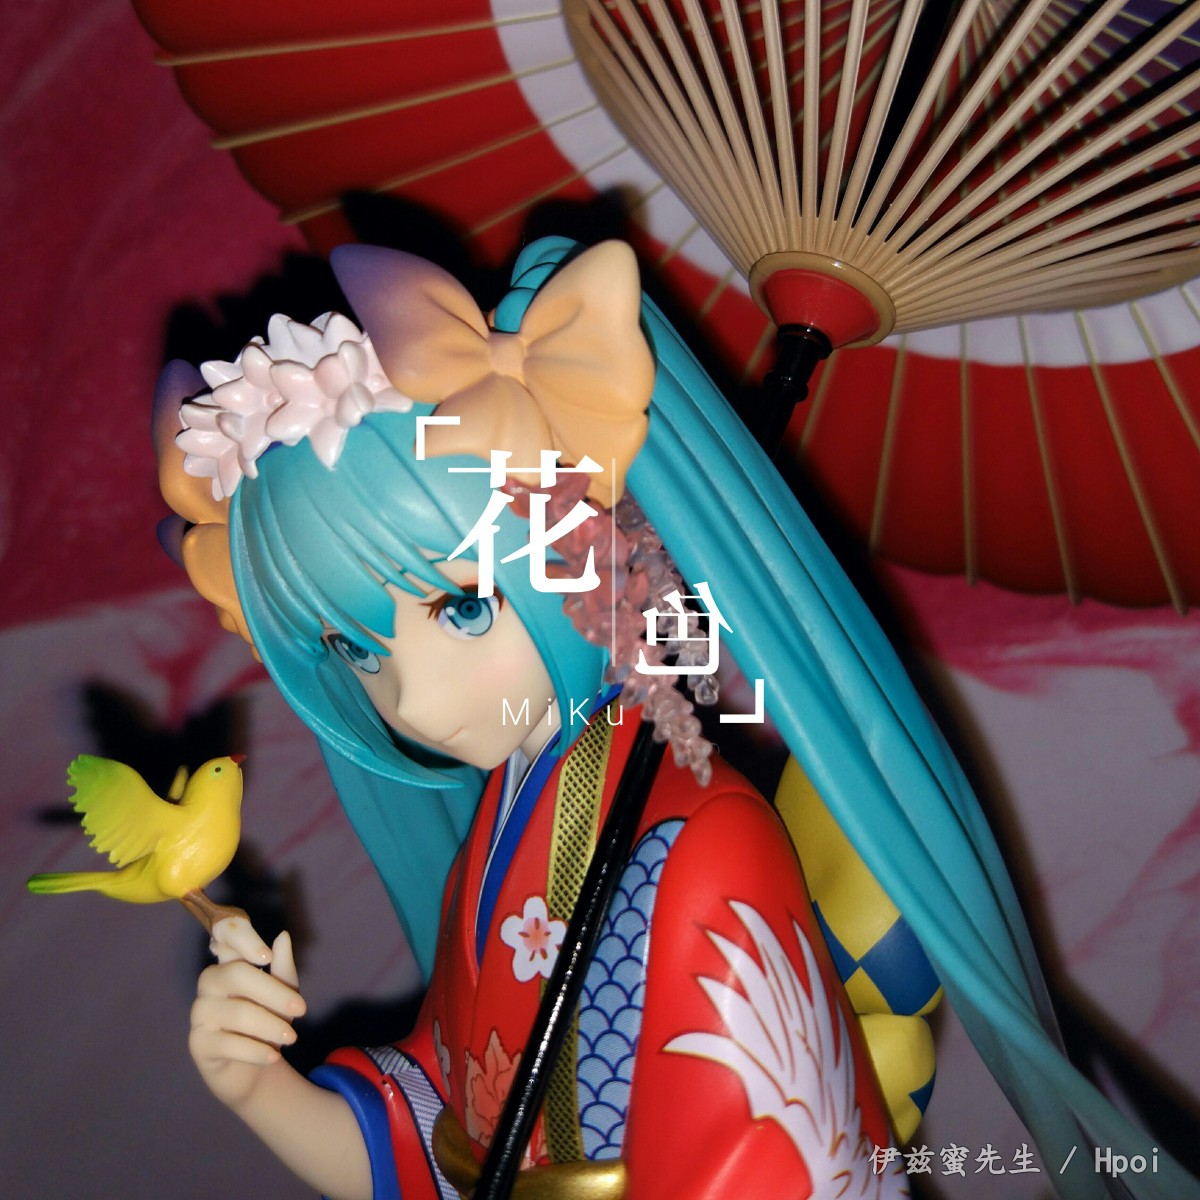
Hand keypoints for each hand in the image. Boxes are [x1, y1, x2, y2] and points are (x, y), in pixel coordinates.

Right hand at [189, 918, 306, 1112]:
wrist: (252, 1069)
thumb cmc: (267, 1023)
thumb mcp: (283, 996)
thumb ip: (283, 968)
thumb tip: (282, 937)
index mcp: (230, 963)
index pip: (226, 937)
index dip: (242, 938)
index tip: (266, 956)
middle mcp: (210, 983)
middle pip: (236, 975)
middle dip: (273, 992)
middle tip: (301, 1009)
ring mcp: (200, 1013)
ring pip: (236, 1012)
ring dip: (269, 1026)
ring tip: (291, 1037)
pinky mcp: (198, 1043)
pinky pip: (227, 1044)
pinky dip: (255, 1050)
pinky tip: (274, 1057)